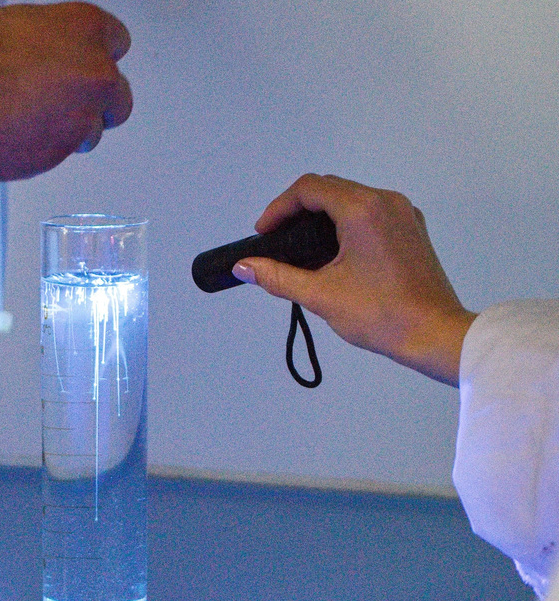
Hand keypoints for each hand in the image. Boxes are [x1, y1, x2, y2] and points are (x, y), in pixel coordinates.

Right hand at [0, 3, 131, 181]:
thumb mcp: (11, 25)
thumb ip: (41, 44)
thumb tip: (35, 53)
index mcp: (85, 29)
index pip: (118, 42)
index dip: (99, 58)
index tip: (88, 67)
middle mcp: (94, 74)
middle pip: (118, 98)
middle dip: (97, 104)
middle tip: (71, 106)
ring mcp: (81, 118)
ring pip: (94, 133)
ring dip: (73, 133)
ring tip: (37, 126)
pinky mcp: (60, 154)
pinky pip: (62, 155)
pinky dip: (45, 151)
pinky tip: (19, 139)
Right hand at [232, 174, 476, 385]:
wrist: (433, 333)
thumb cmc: (380, 315)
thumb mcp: (320, 295)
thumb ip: (278, 277)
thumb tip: (244, 266)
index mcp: (363, 210)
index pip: (310, 188)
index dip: (279, 208)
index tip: (263, 234)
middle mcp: (385, 201)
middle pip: (330, 188)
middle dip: (297, 210)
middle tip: (276, 240)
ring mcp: (403, 213)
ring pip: (351, 199)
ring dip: (321, 217)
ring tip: (300, 249)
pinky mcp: (411, 229)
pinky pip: (370, 213)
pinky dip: (345, 224)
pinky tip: (333, 254)